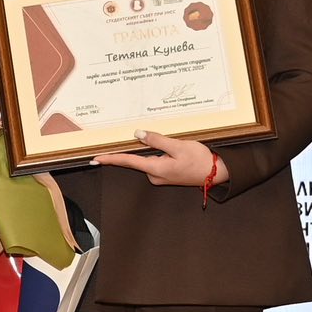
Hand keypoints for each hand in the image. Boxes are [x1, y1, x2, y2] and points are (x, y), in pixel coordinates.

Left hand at [92, 129, 222, 187]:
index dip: (110, 158)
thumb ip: (156, 140)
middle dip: (140, 147)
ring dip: (154, 149)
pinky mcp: (166, 174)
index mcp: (155, 169)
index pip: (127, 162)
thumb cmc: (200, 160)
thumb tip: (138, 134)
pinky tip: (172, 149)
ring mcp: (160, 176)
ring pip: (149, 158)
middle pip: (138, 158)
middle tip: (148, 137)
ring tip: (176, 146)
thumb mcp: (178, 146)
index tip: (94, 158)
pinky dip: (159, 153)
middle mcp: (155, 175)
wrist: (217, 173)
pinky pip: (156, 161)